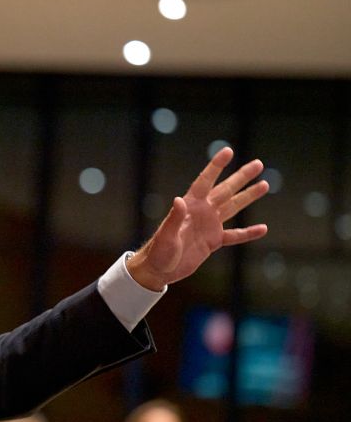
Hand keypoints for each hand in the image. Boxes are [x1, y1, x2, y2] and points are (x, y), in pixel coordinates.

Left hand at [127, 147, 268, 290]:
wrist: (158, 270)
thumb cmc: (158, 251)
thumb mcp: (166, 235)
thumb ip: (174, 218)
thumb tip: (179, 200)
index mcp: (190, 206)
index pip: (205, 181)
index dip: (216, 166)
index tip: (228, 151)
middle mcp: (202, 212)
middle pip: (225, 190)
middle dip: (241, 177)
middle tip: (258, 164)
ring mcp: (209, 226)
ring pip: (233, 208)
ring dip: (248, 197)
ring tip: (264, 184)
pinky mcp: (213, 241)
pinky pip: (234, 235)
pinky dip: (248, 233)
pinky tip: (263, 228)